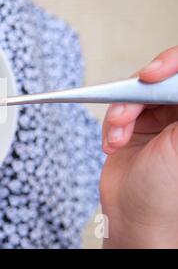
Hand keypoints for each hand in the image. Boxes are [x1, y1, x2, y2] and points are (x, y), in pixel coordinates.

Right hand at [101, 46, 177, 247]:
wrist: (133, 216)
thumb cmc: (168, 190)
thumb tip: (173, 79)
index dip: (170, 66)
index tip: (151, 75)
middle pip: (158, 80)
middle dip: (136, 96)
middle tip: (128, 109)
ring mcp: (158, 119)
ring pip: (133, 93)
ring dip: (120, 114)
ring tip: (117, 138)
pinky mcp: (134, 126)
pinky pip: (117, 109)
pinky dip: (111, 125)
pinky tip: (113, 144)